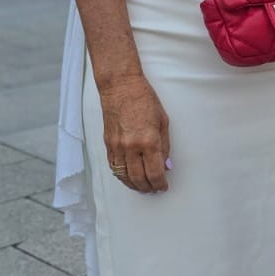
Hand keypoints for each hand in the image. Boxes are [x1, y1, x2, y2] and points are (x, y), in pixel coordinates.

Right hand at [99, 73, 169, 192]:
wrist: (120, 86)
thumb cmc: (144, 99)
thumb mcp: (163, 121)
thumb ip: (165, 146)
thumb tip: (166, 165)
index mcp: (149, 141)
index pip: (155, 173)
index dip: (160, 184)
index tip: (164, 186)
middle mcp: (131, 147)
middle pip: (139, 178)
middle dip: (148, 187)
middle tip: (154, 189)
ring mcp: (117, 146)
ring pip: (124, 176)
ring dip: (134, 185)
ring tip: (143, 187)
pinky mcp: (108, 144)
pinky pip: (114, 167)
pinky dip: (121, 176)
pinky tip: (128, 178)